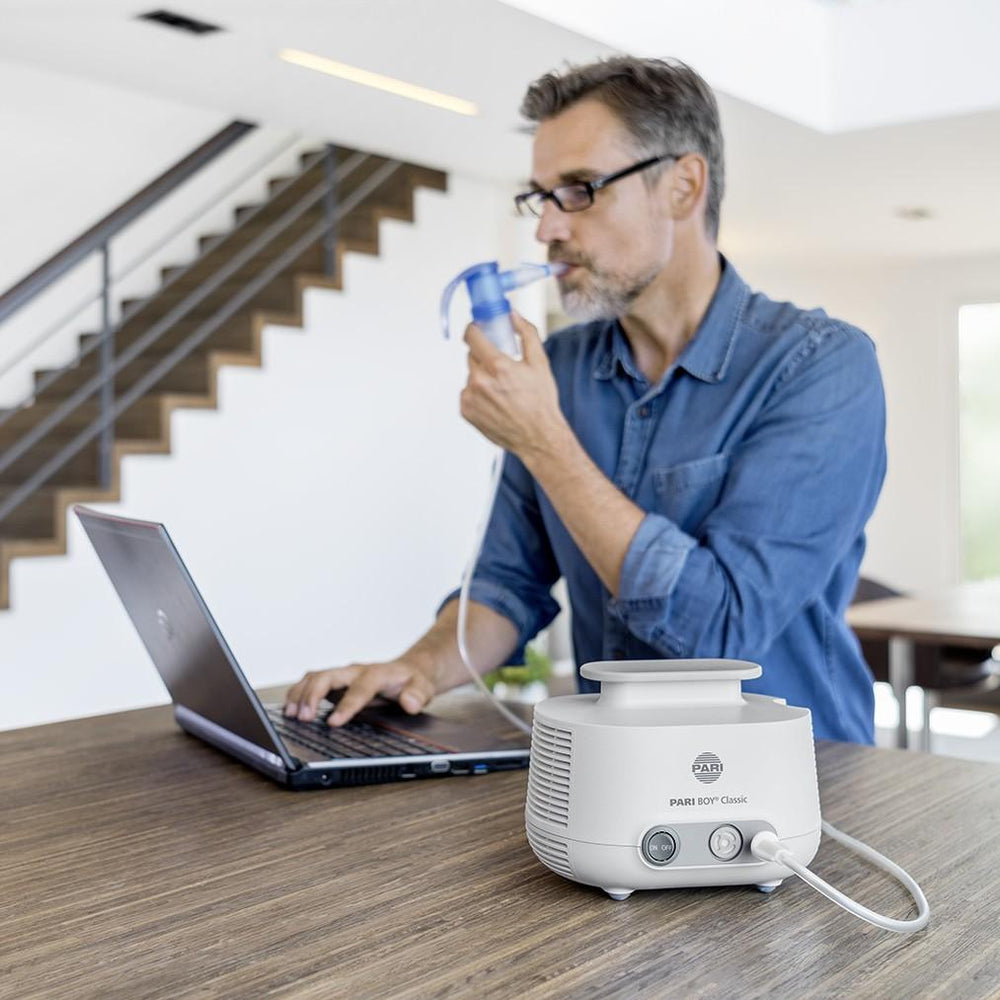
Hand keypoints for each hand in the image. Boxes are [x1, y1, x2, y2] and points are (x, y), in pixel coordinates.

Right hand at [283, 659, 436, 726]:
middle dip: (313, 695)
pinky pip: (312, 682)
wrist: (410, 670)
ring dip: (301, 694)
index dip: (346, 704)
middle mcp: (356, 671)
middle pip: (329, 675)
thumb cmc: (414, 681)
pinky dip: (298, 693)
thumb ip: (418, 695)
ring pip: (316, 677)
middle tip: (303, 718)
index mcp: (377, 674)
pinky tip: (289, 708)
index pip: (360, 687)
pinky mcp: (335, 682)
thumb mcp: (424, 688)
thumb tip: (409, 703)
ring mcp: (343, 675)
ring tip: (290, 714)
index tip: (333, 722)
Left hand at [461, 311, 567, 458]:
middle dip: (484, 356)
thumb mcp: (540, 363)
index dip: (474, 329)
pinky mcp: (466, 411)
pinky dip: (477, 394)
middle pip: (472, 356)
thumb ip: (526, 333)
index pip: (472, 336)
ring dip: (482, 377)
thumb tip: (513, 316)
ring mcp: (470, 397)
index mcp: (497, 366)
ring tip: (502, 390)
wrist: (538, 436)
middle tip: (500, 366)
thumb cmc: (541, 402)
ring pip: (471, 375)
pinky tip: (495, 402)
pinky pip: (467, 393)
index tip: (478, 329)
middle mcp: (480, 381)